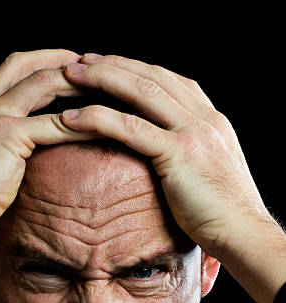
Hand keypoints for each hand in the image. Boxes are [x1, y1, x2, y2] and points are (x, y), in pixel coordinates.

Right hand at [0, 49, 95, 251]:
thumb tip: (16, 161)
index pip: (8, 71)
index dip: (38, 62)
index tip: (63, 66)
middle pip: (26, 65)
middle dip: (60, 60)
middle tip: (90, 65)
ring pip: (43, 84)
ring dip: (75, 82)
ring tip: (102, 87)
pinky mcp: (7, 135)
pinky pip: (55, 124)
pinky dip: (83, 124)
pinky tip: (102, 126)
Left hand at [62, 53, 272, 256]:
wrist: (242, 232)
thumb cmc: (221, 211)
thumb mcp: (209, 171)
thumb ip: (191, 153)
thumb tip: (165, 156)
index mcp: (210, 119)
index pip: (169, 80)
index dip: (135, 69)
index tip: (107, 65)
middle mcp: (203, 117)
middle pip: (152, 76)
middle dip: (113, 65)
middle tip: (80, 62)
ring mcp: (193, 132)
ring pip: (141, 92)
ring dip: (102, 79)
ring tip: (70, 75)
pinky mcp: (179, 153)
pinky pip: (130, 128)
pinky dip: (98, 118)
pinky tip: (71, 118)